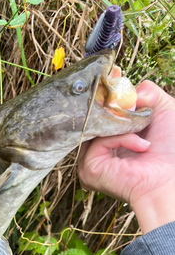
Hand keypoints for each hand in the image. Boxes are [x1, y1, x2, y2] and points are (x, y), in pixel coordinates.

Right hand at [78, 80, 174, 233]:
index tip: (115, 73)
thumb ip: (146, 91)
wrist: (172, 180)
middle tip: (131, 99)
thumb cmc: (171, 151)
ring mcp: (91, 158)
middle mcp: (98, 147)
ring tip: (145, 132)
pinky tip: (142, 147)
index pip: (100, 108)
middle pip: (94, 114)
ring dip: (125, 124)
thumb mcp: (163, 109)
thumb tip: (124, 88)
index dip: (108, 92)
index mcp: (111, 135)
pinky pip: (100, 139)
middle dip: (116, 104)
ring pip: (96, 125)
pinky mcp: (89, 167)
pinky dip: (124, 138)